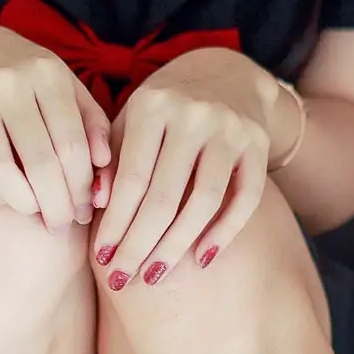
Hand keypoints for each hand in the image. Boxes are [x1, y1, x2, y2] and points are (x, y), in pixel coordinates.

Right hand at [0, 26, 112, 227]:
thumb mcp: (67, 87)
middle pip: (40, 162)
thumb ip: (92, 125)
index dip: (82, 186)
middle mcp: (9, 84)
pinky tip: (2, 198)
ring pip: (0, 170)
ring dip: (22, 203)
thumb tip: (104, 171)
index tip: (86, 209)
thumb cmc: (29, 77)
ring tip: (34, 212)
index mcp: (48, 75)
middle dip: (56, 204)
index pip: (72, 145)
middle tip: (62, 223)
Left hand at [91, 47, 287, 285]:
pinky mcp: (259, 144)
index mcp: (153, 105)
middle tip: (121, 278)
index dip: (115, 222)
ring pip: (204, 201)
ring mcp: (231, 129)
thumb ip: (110, 161)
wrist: (225, 74)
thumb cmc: (163, 110)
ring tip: (153, 275)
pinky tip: (201, 260)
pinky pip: (245, 199)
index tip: (101, 257)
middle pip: (165, 196)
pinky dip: (224, 233)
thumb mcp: (130, 123)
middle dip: (139, 244)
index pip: (132, 177)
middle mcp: (193, 114)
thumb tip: (94, 205)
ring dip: (176, 245)